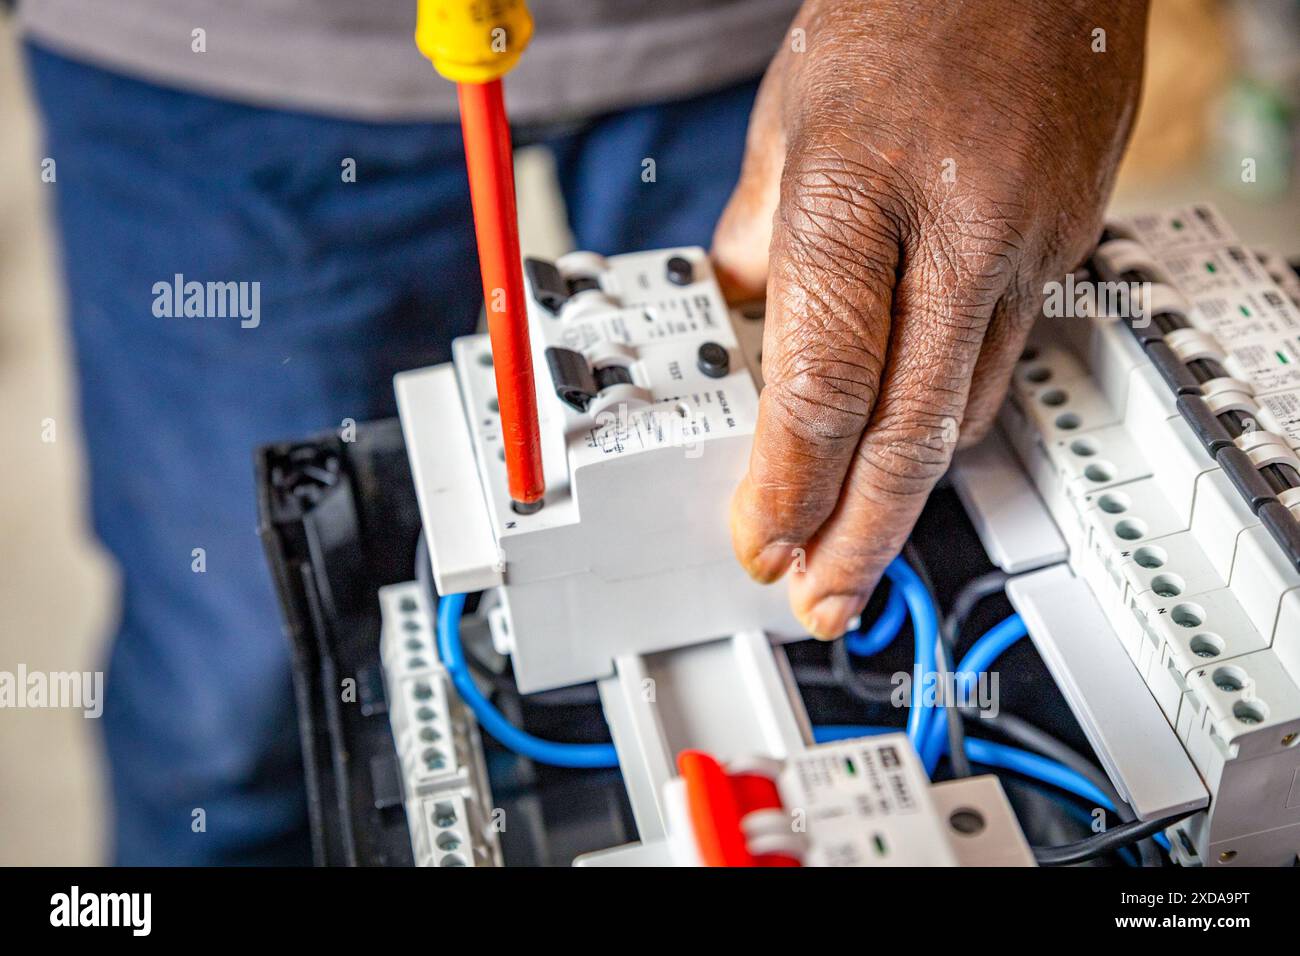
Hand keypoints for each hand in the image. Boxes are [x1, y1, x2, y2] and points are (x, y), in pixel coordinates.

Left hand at [714, 0, 1147, 636]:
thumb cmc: (904, 14)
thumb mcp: (787, 124)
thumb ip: (758, 244)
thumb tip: (738, 330)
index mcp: (857, 191)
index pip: (819, 385)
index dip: (786, 487)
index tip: (758, 538)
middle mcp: (956, 230)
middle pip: (908, 434)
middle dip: (856, 539)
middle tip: (820, 597)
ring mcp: (1028, 243)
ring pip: (963, 414)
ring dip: (904, 492)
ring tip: (853, 537)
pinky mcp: (1068, 250)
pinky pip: (1001, 364)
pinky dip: (947, 420)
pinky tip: (908, 442)